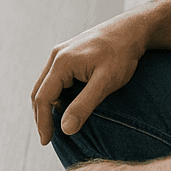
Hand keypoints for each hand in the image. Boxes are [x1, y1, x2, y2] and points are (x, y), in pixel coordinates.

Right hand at [31, 14, 148, 145]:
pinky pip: (55, 78)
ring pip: (46, 85)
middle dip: (41, 116)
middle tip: (47, 137)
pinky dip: (56, 95)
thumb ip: (84, 105)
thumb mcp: (105, 83)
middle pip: (39, 91)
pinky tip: (67, 105)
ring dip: (48, 105)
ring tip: (56, 125)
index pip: (43, 98)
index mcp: (61, 62)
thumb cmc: (121, 54)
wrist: (132, 29)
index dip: (43, 122)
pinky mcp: (69, 54)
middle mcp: (56, 56)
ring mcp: (61, 53)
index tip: (46, 141)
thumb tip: (65, 129)